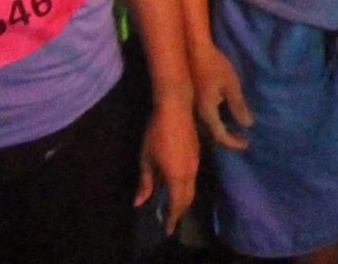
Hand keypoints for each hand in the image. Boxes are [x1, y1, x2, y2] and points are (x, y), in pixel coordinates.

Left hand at [135, 95, 198, 232]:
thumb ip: (146, 182)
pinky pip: (193, 177)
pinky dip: (186, 188)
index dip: (173, 218)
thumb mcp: (146, 158)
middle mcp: (190, 172)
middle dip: (180, 211)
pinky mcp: (197, 154)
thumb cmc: (157, 133)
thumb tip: (140, 202)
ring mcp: (196, 162)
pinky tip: (177, 185)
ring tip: (174, 206)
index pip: (177, 204)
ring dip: (184, 199)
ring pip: (192, 187)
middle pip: (188, 198)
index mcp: (177, 176)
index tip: (168, 230)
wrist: (176, 108)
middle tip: (172, 220)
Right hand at [189, 40, 252, 151]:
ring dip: (220, 134)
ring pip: (206, 131)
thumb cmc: (214, 65)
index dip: (234, 143)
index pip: (220, 137)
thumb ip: (238, 105)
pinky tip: (223, 121)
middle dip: (228, 141)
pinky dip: (215, 126)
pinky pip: (203, 122)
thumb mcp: (231, 84)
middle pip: (212, 137)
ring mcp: (192, 111)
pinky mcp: (191, 104)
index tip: (247, 144)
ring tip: (235, 133)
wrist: (193, 51)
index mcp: (207, 112)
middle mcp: (196, 116)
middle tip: (242, 141)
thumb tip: (248, 125)